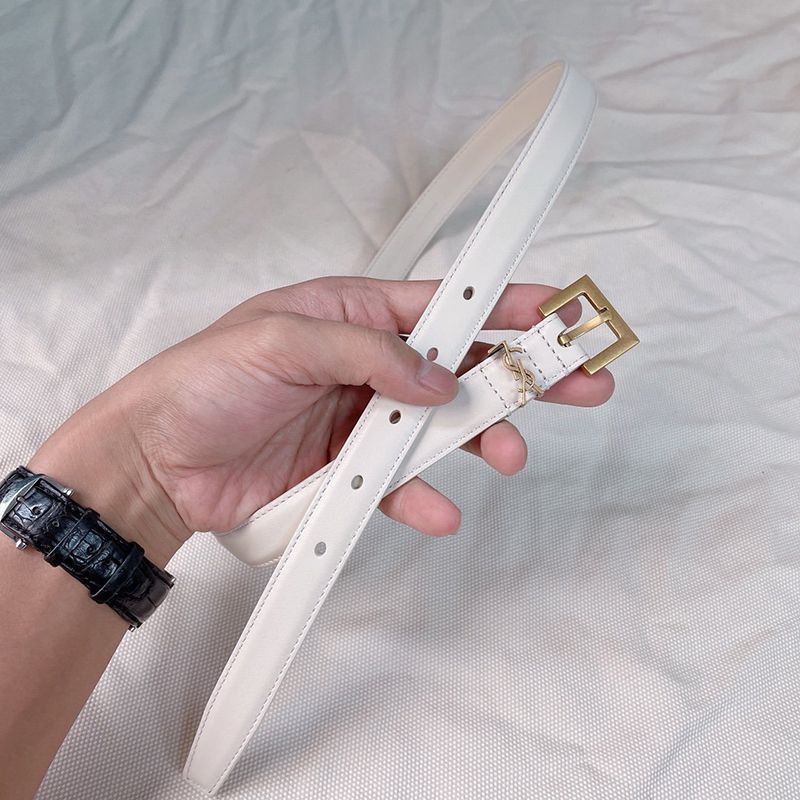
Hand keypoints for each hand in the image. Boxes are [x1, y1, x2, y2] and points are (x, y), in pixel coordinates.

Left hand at [29, 276, 612, 566]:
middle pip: (462, 366)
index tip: (558, 310)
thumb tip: (438, 376)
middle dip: (521, 374)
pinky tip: (436, 508)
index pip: (445, 303)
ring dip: (480, 440)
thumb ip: (365, 353)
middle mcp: (369, 366)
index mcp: (355, 315)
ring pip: (442, 428)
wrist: (163, 463)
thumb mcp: (281, 341)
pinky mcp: (351, 470)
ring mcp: (364, 421)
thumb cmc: (205, 382)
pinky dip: (423, 496)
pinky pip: (401, 483)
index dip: (504, 304)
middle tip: (578, 382)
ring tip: (507, 453)